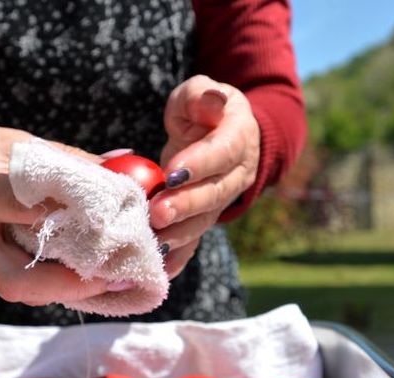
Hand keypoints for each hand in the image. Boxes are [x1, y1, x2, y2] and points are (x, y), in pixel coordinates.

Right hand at [0, 121, 112, 305]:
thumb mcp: (8, 140)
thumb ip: (61, 160)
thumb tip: (117, 171)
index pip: (19, 206)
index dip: (65, 215)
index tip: (109, 214)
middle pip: (16, 279)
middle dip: (70, 285)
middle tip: (116, 275)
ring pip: (19, 291)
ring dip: (68, 289)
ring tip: (111, 278)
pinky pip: (19, 285)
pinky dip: (55, 283)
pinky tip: (87, 275)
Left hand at [153, 75, 259, 277]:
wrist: (221, 135)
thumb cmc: (203, 110)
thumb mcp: (200, 93)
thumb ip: (202, 96)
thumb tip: (214, 100)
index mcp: (239, 138)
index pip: (222, 152)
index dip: (199, 164)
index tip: (171, 173)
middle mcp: (237, 174)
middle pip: (214, 194)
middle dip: (186, 206)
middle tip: (157, 214)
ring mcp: (223, 200)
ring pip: (205, 220)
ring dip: (180, 234)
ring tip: (154, 242)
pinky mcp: (206, 217)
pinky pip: (195, 239)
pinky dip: (179, 257)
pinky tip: (160, 269)